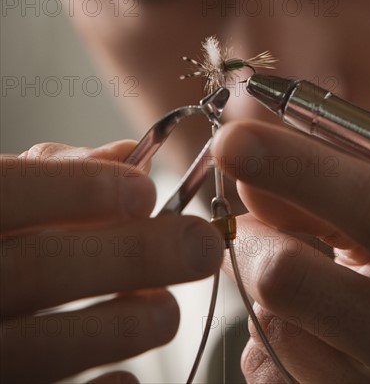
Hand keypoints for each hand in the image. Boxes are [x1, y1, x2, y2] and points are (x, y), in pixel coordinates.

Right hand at [0, 141, 222, 383]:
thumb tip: (128, 154)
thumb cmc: (2, 236)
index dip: (83, 189)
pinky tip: (128, 375)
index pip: (11, 191)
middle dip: (138, 254)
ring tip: (167, 312)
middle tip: (203, 246)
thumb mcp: (13, 194)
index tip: (147, 191)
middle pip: (40, 268)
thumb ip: (61, 170)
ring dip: (126, 326)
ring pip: (44, 345)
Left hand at [211, 121, 369, 382]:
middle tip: (246, 227)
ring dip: (265, 294)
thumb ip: (334, 195)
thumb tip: (251, 175)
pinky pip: (268, 370)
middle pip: (288, 276)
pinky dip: (272, 342)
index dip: (293, 165)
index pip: (366, 201)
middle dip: (249, 241)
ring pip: (269, 327)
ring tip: (306, 287)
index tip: (232, 140)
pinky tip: (312, 332)